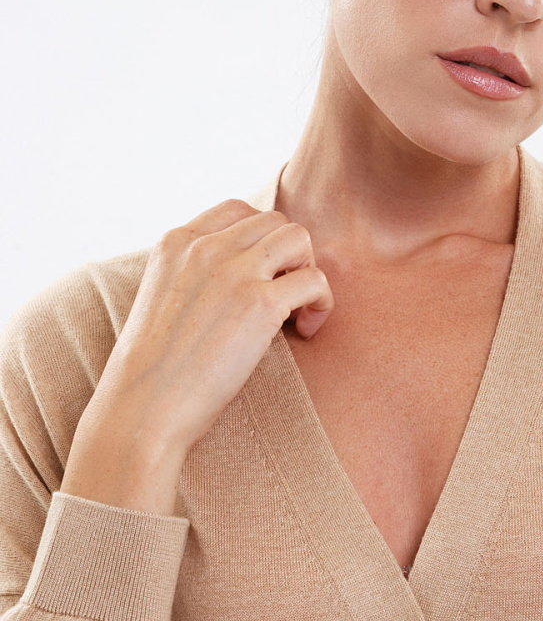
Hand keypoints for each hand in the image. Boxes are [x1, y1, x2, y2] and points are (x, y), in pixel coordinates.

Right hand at [88, 199, 333, 457]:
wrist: (143, 408)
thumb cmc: (152, 372)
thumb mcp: (160, 300)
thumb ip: (192, 276)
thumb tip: (237, 280)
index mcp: (175, 242)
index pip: (236, 211)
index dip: (260, 240)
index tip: (261, 275)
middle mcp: (204, 247)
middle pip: (273, 221)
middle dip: (287, 255)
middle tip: (284, 296)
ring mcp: (233, 271)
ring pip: (298, 238)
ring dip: (307, 270)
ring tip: (297, 309)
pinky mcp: (260, 303)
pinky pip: (315, 280)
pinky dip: (321, 302)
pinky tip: (306, 330)